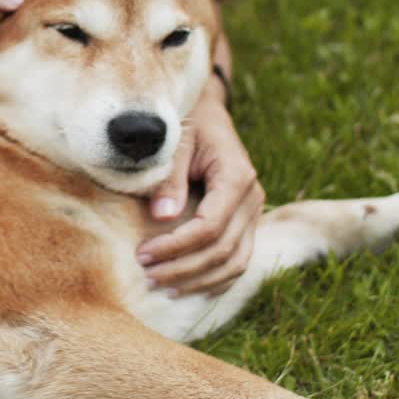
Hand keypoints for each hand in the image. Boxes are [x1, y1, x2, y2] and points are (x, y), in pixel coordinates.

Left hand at [137, 90, 263, 294]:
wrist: (208, 112)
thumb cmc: (189, 123)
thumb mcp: (177, 142)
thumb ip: (170, 178)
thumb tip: (162, 217)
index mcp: (237, 176)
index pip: (209, 227)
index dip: (176, 246)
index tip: (143, 254)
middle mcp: (252, 197)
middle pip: (223, 250)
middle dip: (183, 268)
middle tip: (147, 275)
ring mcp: (254, 211)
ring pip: (236, 262)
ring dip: (199, 280)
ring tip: (164, 287)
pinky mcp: (247, 220)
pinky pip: (239, 259)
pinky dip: (216, 278)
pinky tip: (188, 286)